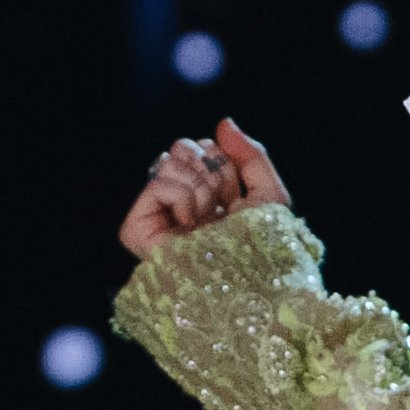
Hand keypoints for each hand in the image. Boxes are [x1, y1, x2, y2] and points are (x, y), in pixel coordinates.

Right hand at [119, 116, 291, 257]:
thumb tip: (223, 122)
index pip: (205, 149)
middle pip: (184, 149)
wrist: (249, 286)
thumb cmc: (263, 251)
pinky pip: (156, 184)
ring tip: (207, 219)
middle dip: (211, 171)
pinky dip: (181, 197)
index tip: (235, 197)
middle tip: (220, 206)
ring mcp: (159, 218)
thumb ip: (251, 155)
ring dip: (200, 188)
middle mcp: (180, 207)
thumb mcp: (270, 195)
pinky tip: (190, 223)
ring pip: (168, 161)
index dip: (226, 164)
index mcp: (208, 199)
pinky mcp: (139, 231)